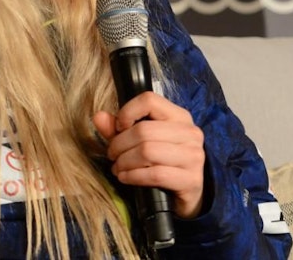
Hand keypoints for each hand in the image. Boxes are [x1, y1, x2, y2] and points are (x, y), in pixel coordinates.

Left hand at [92, 92, 205, 217]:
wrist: (183, 193)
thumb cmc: (159, 162)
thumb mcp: (137, 142)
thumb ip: (118, 129)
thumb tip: (99, 117)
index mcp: (179, 116)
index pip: (149, 100)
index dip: (127, 112)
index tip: (118, 128)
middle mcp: (190, 133)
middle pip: (143, 130)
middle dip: (119, 144)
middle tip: (112, 155)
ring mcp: (194, 157)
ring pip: (148, 152)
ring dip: (124, 162)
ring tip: (118, 168)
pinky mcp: (191, 180)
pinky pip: (155, 174)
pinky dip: (133, 176)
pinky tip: (125, 177)